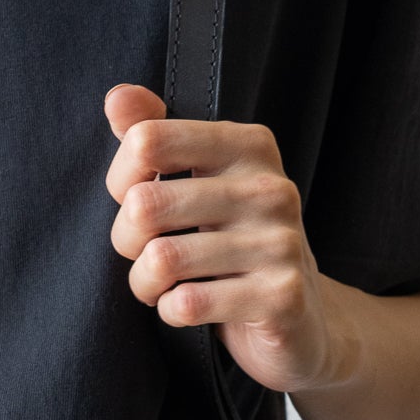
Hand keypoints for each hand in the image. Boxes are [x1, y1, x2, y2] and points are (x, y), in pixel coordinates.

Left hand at [103, 83, 351, 396]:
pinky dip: (171, 311)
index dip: (121, 179)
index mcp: (248, 145)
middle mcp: (270, 187)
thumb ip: (156, 134)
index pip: (146, 140)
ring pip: (162, 259)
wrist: (300, 322)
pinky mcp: (282, 296)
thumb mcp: (198, 181)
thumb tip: (118, 97)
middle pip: (144, 204)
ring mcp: (281, 242)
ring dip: (145, 283)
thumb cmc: (232, 243)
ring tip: (162, 285)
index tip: (137, 199)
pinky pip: (188, 303)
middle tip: (143, 254)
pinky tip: (190, 308)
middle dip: (126, 240)